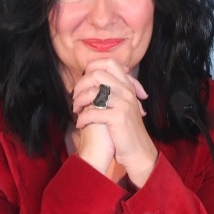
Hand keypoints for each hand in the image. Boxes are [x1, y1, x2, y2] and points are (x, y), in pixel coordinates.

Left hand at [72, 59, 157, 186]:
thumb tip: (92, 77)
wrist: (138, 151)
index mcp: (127, 86)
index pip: (109, 63)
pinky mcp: (118, 117)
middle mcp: (126, 91)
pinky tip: (80, 124)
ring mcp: (123, 103)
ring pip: (93, 92)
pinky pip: (93, 111)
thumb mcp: (123, 105)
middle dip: (81, 84)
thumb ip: (112, 91)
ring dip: (79, 101)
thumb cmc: (125, 129)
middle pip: (97, 74)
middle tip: (75, 97)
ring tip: (76, 110)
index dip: (92, 68)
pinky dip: (82, 118)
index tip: (83, 82)